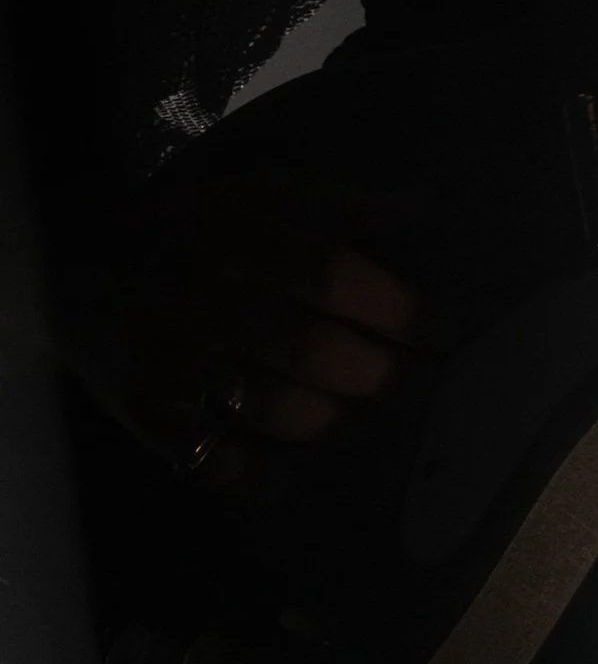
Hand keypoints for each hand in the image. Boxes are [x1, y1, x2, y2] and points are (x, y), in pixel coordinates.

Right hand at [62, 171, 431, 489]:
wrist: (88, 263)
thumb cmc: (199, 227)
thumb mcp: (264, 194)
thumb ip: (340, 206)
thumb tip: (419, 211)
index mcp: (231, 233)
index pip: (328, 276)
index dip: (394, 308)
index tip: (443, 331)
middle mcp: (196, 298)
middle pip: (308, 350)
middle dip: (379, 372)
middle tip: (419, 382)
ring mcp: (166, 361)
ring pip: (272, 408)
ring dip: (338, 420)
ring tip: (375, 417)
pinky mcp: (145, 412)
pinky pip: (217, 458)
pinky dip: (267, 468)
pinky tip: (304, 460)